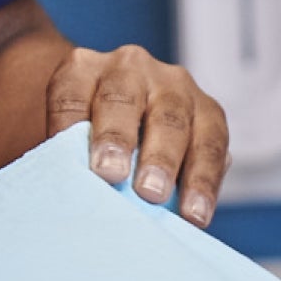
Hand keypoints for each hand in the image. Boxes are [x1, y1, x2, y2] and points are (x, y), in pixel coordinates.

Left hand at [45, 44, 229, 226]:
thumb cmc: (91, 141)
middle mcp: (128, 67)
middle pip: (121, 99)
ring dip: (163, 161)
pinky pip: (212, 145)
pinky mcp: (209, 111)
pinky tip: (194, 213)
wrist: (127, 128)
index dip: (71, 126)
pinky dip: (203, 182)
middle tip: (112, 175)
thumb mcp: (70, 139)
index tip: (79, 162)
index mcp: (83, 68)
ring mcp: (173, 84)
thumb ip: (68, 156)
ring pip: (171, 119)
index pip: (70, 95)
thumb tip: (68, 192)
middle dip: (118, 138)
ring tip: (153, 196)